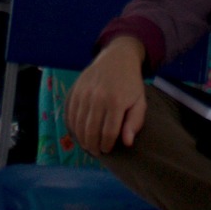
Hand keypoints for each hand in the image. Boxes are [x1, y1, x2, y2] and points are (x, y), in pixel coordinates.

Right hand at [67, 37, 148, 153]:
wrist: (117, 58)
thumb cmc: (131, 83)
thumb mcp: (139, 102)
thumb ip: (134, 123)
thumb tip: (127, 143)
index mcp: (115, 102)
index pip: (108, 133)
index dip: (106, 145)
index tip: (107, 150)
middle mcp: (97, 98)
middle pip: (90, 131)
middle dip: (92, 146)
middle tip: (96, 152)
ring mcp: (84, 93)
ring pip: (78, 124)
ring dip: (81, 138)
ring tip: (87, 145)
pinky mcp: (76, 90)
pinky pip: (71, 114)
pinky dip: (73, 126)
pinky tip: (79, 132)